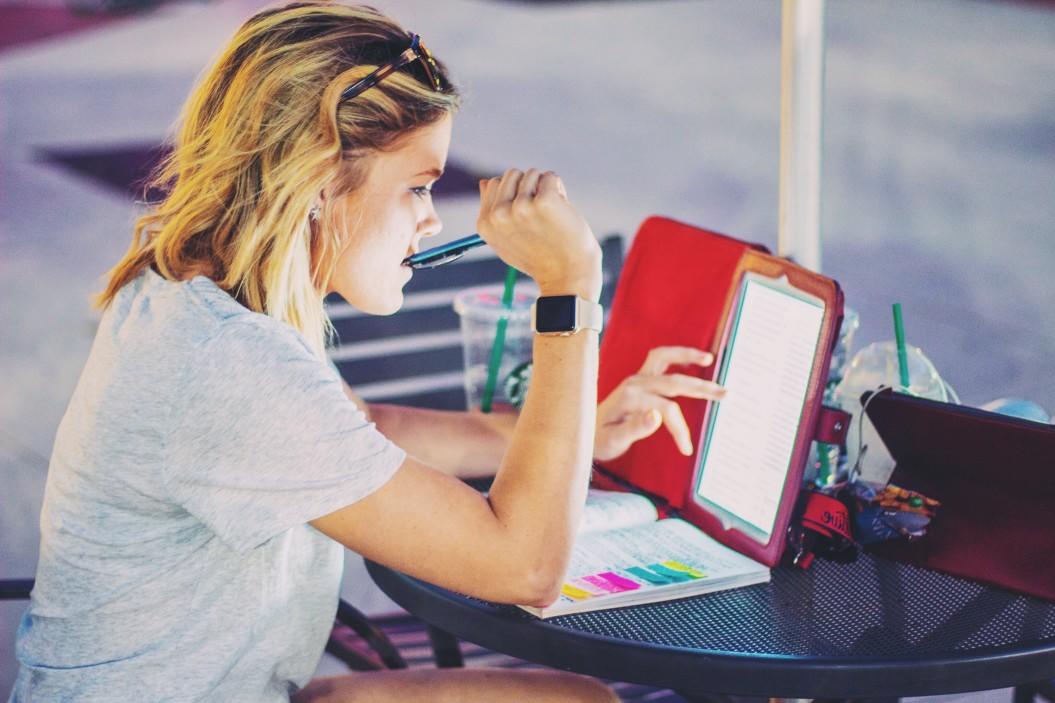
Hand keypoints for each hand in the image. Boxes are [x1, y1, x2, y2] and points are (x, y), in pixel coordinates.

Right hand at [477, 169, 601, 300]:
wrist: (567, 276)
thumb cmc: (539, 258)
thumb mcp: (506, 239)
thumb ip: (493, 212)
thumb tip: (484, 181)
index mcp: (485, 223)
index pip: (493, 184)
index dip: (513, 193)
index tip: (526, 214)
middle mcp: (499, 215)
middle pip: (511, 174)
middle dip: (528, 187)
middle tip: (540, 214)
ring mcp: (521, 207)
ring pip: (532, 173)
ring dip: (544, 188)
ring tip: (552, 214)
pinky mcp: (544, 201)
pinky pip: (551, 176)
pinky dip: (559, 189)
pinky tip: (562, 210)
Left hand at [593, 346, 725, 461]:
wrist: (586, 434)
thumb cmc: (600, 440)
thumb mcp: (614, 441)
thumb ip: (634, 429)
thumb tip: (656, 416)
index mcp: (629, 398)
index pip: (666, 409)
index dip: (680, 428)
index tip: (687, 449)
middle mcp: (634, 383)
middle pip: (672, 381)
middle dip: (700, 387)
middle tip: (725, 394)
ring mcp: (636, 378)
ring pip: (665, 359)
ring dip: (689, 357)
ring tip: (711, 358)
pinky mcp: (640, 378)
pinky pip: (661, 359)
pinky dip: (678, 355)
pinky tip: (696, 358)